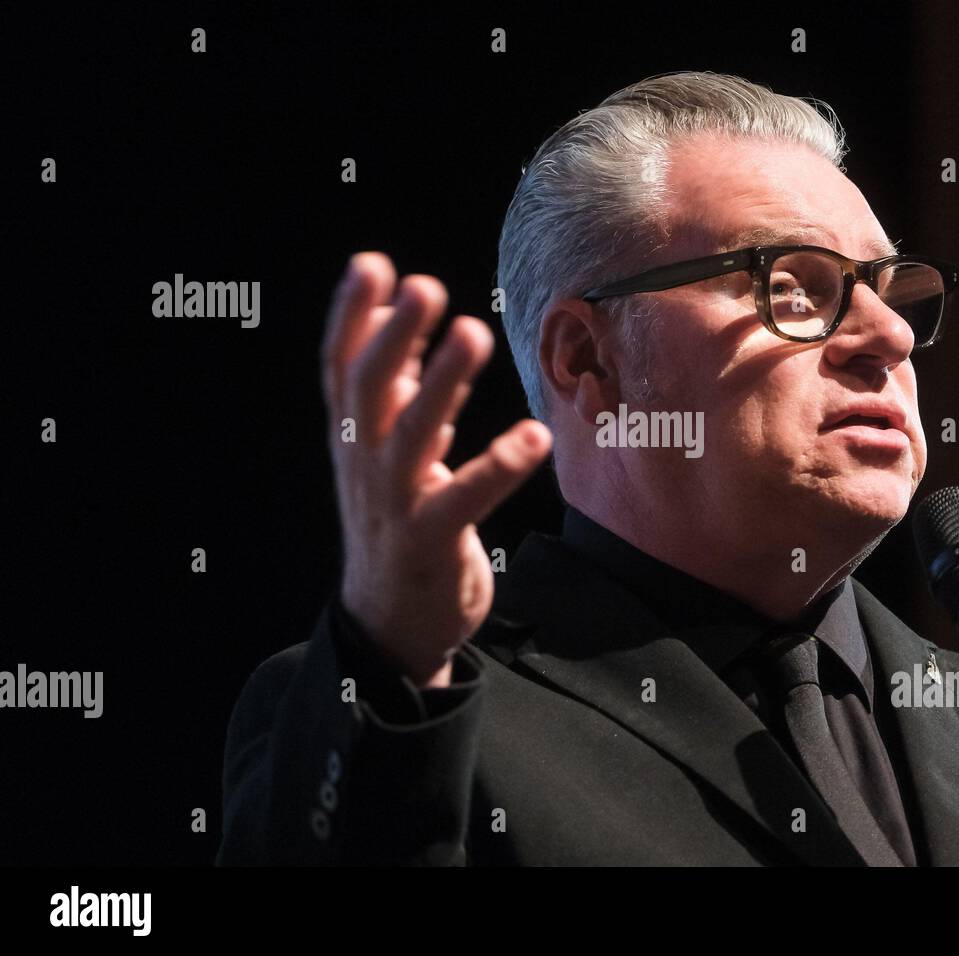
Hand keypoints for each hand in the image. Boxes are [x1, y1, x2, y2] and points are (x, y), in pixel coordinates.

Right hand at [320, 252, 551, 686]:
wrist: (388, 625)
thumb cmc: (396, 523)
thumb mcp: (389, 452)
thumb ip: (405, 390)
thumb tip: (411, 321)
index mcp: (353, 437)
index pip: (341, 366)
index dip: (351, 316)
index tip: (370, 263)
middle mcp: (365, 462)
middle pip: (368, 390)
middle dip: (392, 336)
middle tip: (423, 286)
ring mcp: (395, 502)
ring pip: (412, 434)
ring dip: (441, 381)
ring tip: (474, 332)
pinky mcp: (430, 540)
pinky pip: (464, 498)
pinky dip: (500, 465)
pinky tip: (535, 435)